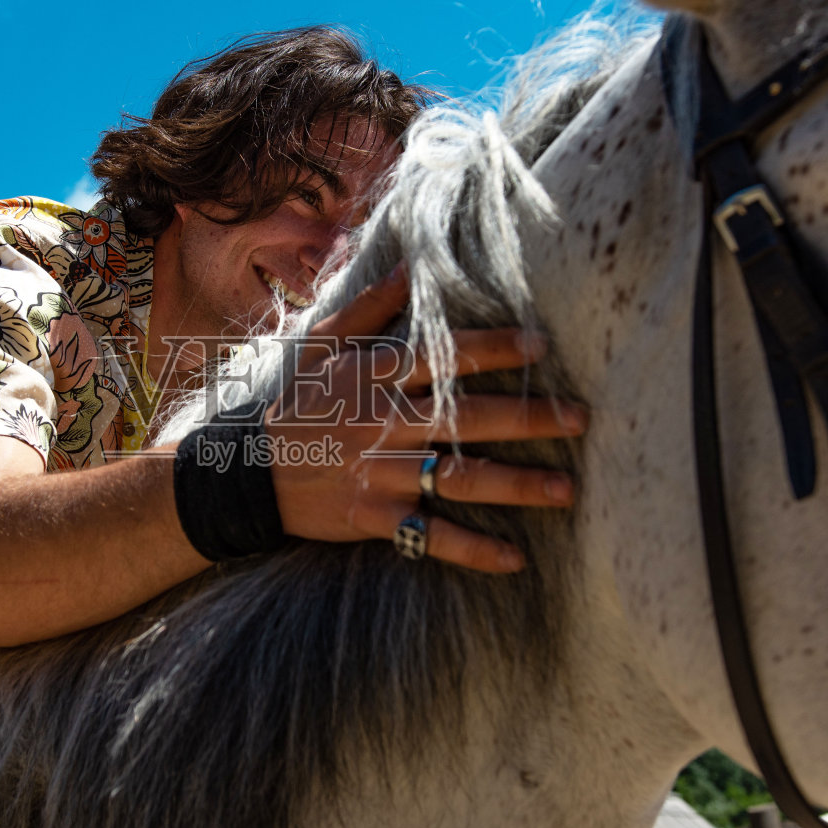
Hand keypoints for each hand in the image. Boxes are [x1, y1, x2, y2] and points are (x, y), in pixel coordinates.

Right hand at [264, 264, 585, 572]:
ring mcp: (382, 473)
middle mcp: (386, 423)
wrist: (246, 469)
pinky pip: (430, 536)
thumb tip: (412, 266)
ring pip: (459, 478)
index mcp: (377, 377)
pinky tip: (514, 560)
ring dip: (517, 486)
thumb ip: (370, 307)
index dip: (494, 349)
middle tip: (581, 419)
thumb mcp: (323, 345)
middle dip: (529, 419)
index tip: (542, 345)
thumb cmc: (295, 403)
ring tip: (567, 490)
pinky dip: (472, 550)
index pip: (446, 357)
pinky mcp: (374, 516)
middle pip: (468, 419)